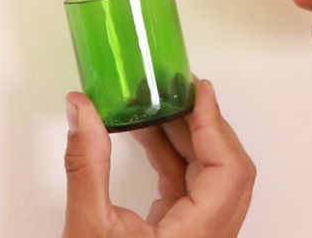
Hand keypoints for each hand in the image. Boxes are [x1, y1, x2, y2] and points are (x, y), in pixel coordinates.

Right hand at [62, 79, 253, 237]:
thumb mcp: (88, 228)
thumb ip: (87, 164)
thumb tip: (83, 110)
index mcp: (199, 237)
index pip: (228, 169)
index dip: (215, 124)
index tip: (197, 88)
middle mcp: (209, 237)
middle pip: (225, 168)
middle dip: (199, 123)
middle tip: (173, 89)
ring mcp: (199, 237)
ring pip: (207, 176)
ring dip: (183, 138)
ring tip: (152, 105)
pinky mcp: (183, 237)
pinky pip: (188, 188)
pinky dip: (171, 158)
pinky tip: (144, 136)